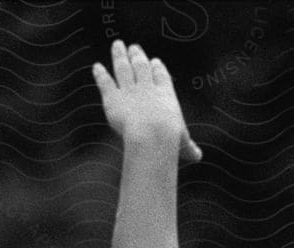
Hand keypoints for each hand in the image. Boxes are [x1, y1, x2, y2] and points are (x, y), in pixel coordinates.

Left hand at [92, 39, 202, 164]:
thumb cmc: (170, 140)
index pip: (161, 76)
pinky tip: (96, 67)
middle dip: (137, 56)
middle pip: (141, 67)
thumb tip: (197, 156)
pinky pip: (105, 82)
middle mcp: (147, 88)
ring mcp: (129, 91)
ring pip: (123, 68)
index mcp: (166, 94)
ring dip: (119, 56)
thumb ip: (188, 147)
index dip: (157, 68)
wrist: (152, 134)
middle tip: (134, 47)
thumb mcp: (182, 143)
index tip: (154, 61)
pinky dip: (100, 74)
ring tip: (117, 45)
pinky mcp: (113, 98)